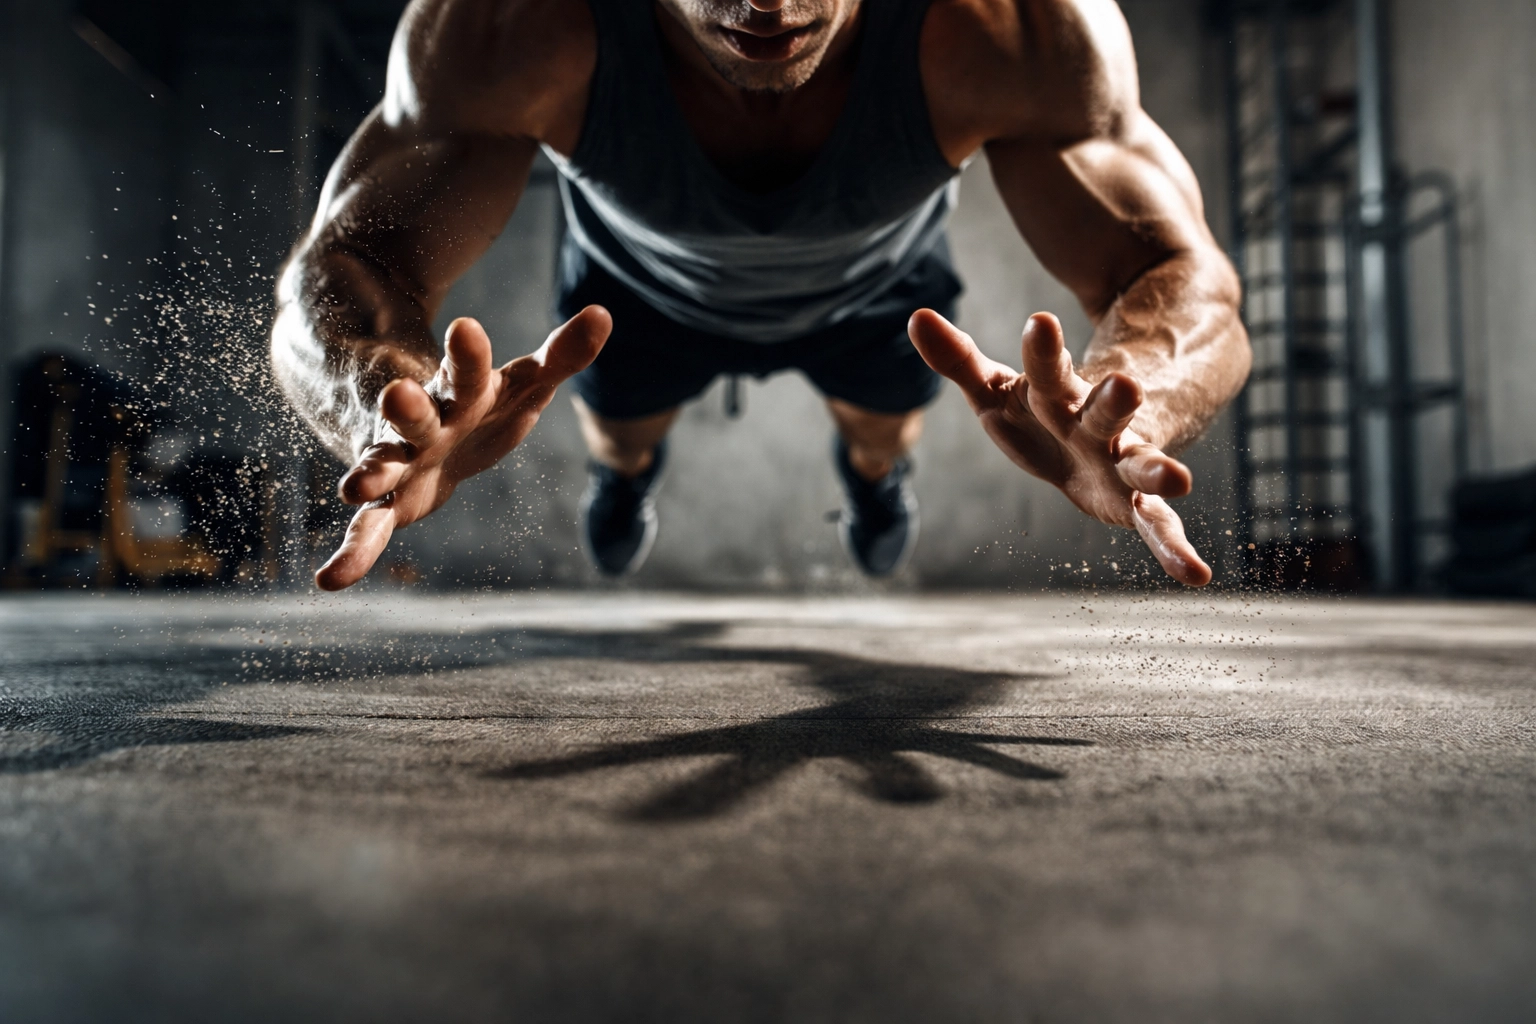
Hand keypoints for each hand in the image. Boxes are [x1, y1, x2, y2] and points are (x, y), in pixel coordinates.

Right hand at [316, 306, 611, 590]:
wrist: (401, 410)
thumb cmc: (480, 401)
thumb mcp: (521, 381)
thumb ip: (561, 354)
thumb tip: (604, 313)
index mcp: (460, 391)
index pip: (467, 369)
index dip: (468, 353)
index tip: (467, 328)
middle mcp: (424, 422)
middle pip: (417, 413)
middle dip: (409, 407)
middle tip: (399, 395)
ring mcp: (400, 459)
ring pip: (384, 464)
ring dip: (373, 474)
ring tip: (354, 489)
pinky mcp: (391, 499)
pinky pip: (370, 528)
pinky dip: (353, 553)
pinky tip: (331, 580)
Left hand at [908, 308, 1210, 585]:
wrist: (1122, 414)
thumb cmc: (1041, 409)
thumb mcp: (997, 390)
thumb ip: (958, 359)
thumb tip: (915, 317)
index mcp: (1058, 396)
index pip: (1047, 372)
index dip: (1043, 352)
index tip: (1040, 321)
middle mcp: (1096, 426)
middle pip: (1101, 412)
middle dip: (1111, 402)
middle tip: (1125, 385)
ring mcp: (1123, 461)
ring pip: (1142, 462)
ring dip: (1156, 469)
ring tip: (1178, 479)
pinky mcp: (1135, 500)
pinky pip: (1158, 526)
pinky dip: (1175, 550)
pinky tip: (1195, 575)